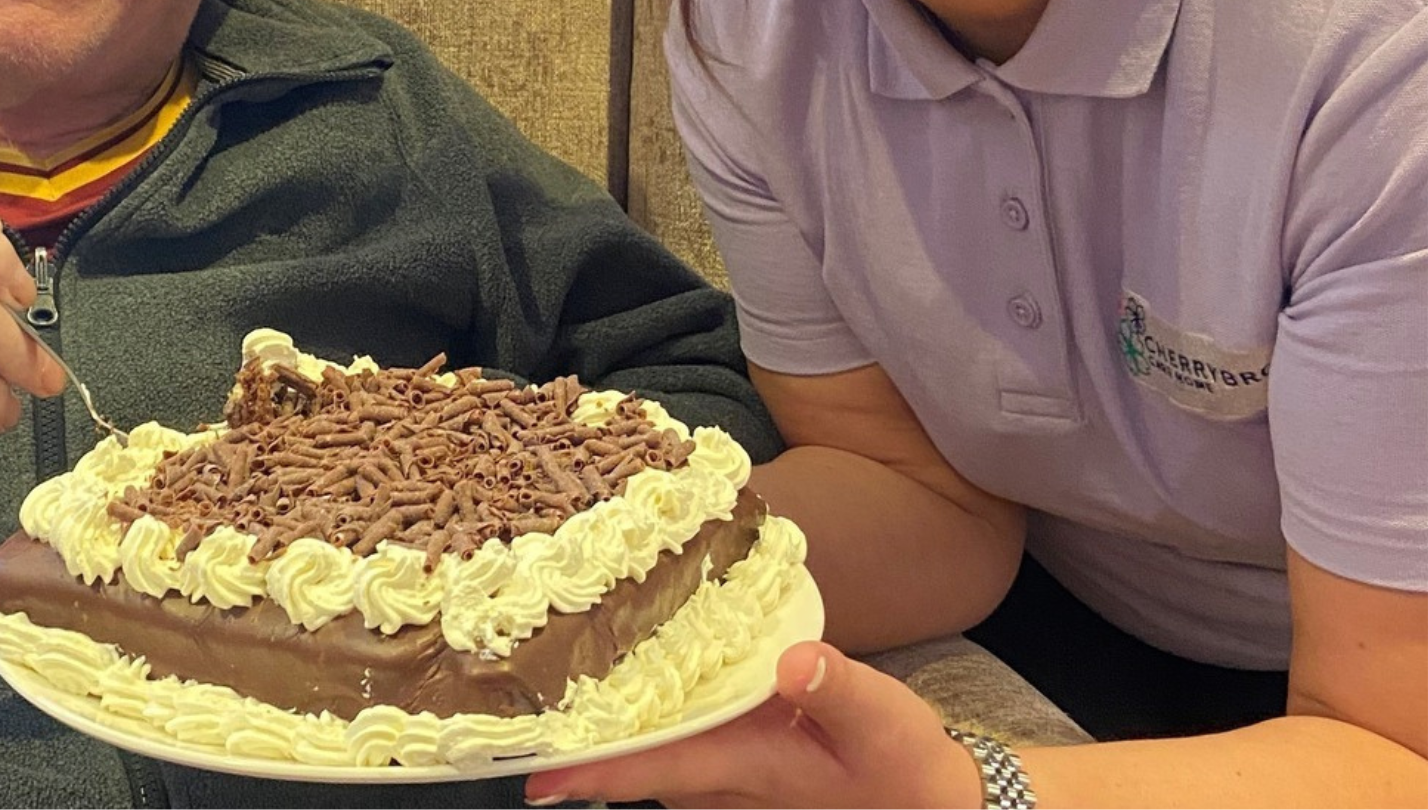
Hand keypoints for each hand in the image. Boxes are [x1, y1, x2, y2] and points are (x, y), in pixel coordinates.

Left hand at [523, 642, 984, 807]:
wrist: (935, 806)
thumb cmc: (905, 766)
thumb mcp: (885, 723)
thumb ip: (839, 688)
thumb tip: (794, 659)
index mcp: (748, 767)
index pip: (652, 770)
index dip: (592, 771)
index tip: (533, 773)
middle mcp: (722, 785)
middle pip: (634, 762)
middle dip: (582, 739)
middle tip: (519, 694)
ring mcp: (725, 783)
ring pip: (650, 757)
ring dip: (610, 727)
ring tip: (556, 673)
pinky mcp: (734, 770)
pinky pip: (673, 748)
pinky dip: (647, 719)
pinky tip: (628, 676)